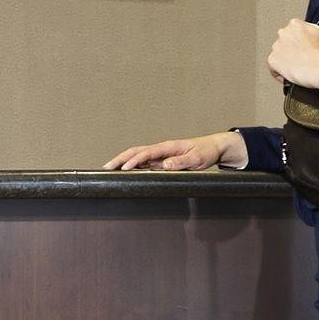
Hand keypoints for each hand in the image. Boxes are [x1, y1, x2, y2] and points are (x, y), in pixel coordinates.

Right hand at [106, 132, 246, 172]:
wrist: (213, 147)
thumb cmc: (205, 151)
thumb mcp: (196, 159)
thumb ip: (181, 163)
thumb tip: (165, 165)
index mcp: (168, 147)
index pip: (146, 153)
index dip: (134, 160)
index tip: (123, 169)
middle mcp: (161, 149)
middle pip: (135, 151)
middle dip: (119, 159)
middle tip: (105, 167)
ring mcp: (160, 154)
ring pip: (136, 155)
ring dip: (122, 161)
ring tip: (109, 170)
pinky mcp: (161, 159)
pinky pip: (144, 162)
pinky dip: (131, 165)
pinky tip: (124, 172)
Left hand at [267, 20, 318, 91]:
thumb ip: (313, 35)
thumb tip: (312, 40)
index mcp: (295, 24)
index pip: (294, 32)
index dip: (299, 41)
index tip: (303, 47)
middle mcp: (283, 32)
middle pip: (284, 42)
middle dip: (291, 50)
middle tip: (301, 59)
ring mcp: (276, 46)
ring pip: (278, 54)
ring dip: (285, 61)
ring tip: (297, 69)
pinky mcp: (271, 60)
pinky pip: (274, 69)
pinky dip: (280, 73)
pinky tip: (290, 76)